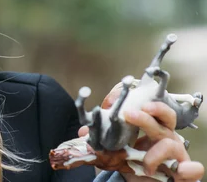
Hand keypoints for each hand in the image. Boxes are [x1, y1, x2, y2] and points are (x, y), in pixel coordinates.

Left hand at [78, 93, 204, 181]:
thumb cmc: (134, 164)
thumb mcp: (117, 151)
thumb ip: (102, 142)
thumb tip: (82, 132)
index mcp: (152, 130)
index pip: (155, 111)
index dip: (148, 104)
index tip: (132, 103)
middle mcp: (166, 138)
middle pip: (165, 119)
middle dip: (149, 115)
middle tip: (130, 115)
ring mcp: (177, 155)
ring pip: (172, 144)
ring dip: (155, 152)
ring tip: (145, 165)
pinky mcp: (184, 173)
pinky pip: (193, 169)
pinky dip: (188, 169)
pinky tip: (180, 171)